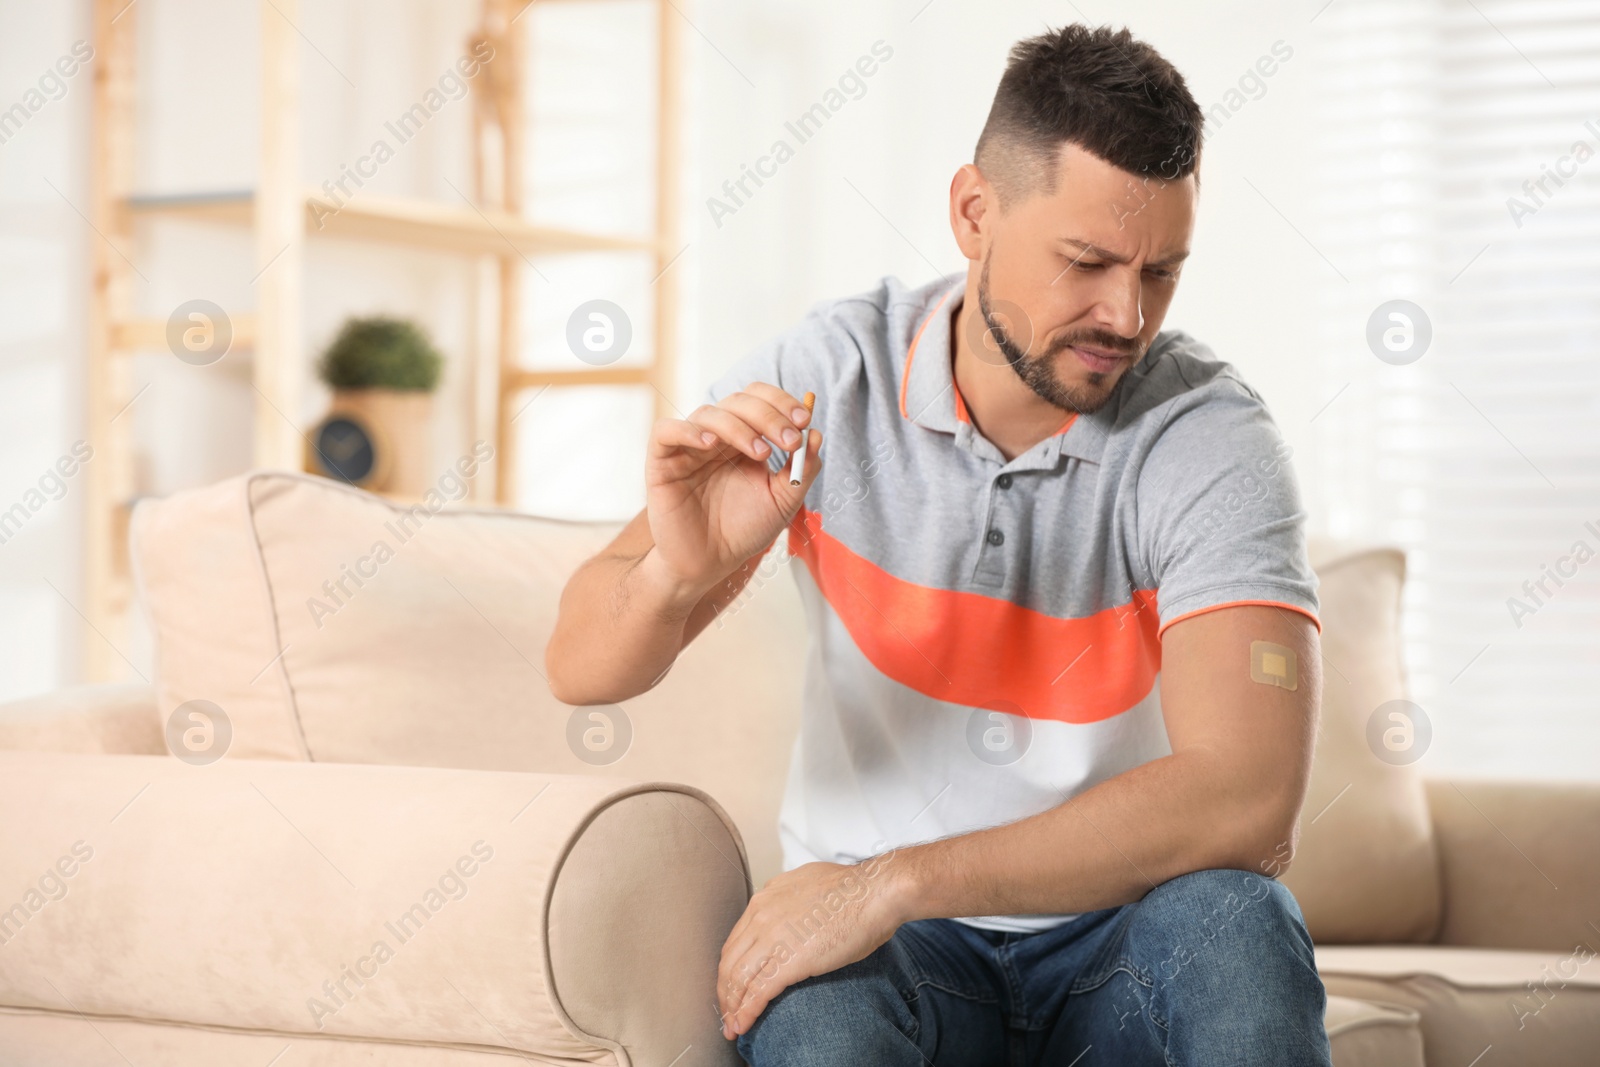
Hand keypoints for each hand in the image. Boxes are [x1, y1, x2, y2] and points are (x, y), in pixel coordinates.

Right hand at [646, 382, 820, 596]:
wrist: (710, 564)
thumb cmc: (743, 531)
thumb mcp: (783, 501)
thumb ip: (801, 470)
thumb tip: (817, 435)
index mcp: (744, 438)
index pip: (759, 400)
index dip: (781, 403)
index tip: (803, 421)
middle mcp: (716, 437)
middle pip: (738, 401)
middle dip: (768, 416)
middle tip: (790, 439)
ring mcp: (688, 447)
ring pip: (708, 414)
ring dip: (739, 427)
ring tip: (761, 453)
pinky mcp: (661, 462)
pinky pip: (665, 431)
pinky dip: (687, 430)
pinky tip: (711, 444)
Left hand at [716, 856, 906, 1040]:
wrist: (874, 893)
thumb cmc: (854, 893)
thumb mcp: (808, 887)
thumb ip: (791, 904)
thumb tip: (792, 917)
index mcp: (766, 898)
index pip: (736, 939)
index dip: (731, 968)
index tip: (732, 985)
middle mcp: (761, 915)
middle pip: (730, 961)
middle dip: (725, 992)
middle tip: (727, 1012)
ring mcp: (772, 938)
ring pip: (737, 979)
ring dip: (732, 1007)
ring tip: (732, 1028)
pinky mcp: (788, 960)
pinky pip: (757, 992)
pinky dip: (746, 1012)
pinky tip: (743, 1026)